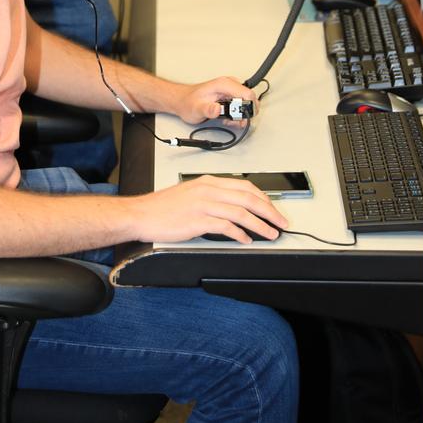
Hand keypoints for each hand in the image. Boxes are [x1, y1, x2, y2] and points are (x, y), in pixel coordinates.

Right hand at [133, 175, 287, 244]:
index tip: (273, 209)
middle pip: (248, 198)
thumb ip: (211, 197)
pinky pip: (226, 226)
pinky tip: (246, 239)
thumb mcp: (190, 194)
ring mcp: (204, 204)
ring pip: (242, 212)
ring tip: (270, 233)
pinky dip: (240, 234)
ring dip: (260, 225)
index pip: (244, 186)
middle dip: (269, 211)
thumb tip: (233, 208)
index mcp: (208, 182)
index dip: (264, 198)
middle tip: (281, 222)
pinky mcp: (198, 220)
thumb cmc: (162, 207)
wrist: (141, 214)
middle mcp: (208, 190)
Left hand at [174, 77, 258, 125]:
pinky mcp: (231, 96)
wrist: (183, 101)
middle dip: (244, 114)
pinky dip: (237, 116)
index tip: (239, 117)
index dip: (248, 108)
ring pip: (247, 104)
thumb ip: (207, 109)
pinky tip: (227, 118)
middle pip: (250, 100)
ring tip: (227, 120)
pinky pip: (242, 106)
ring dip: (240, 116)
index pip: (248, 94)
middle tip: (232, 120)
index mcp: (224, 84)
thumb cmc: (189, 102)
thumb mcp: (197, 109)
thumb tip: (217, 109)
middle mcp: (230, 85)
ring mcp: (231, 90)